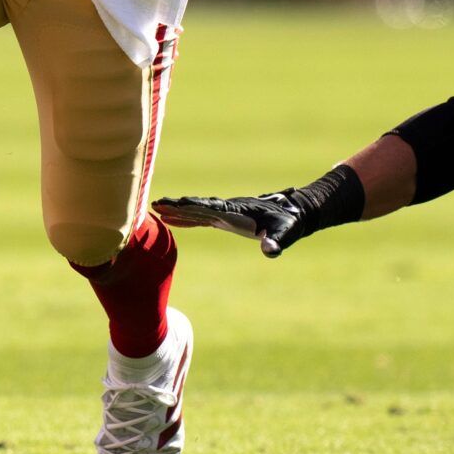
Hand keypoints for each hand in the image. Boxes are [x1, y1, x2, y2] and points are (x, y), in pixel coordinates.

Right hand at [153, 192, 305, 257]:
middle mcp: (229, 209)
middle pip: (198, 206)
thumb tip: (270, 250)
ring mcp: (227, 212)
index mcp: (237, 211)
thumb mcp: (285, 234)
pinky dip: (188, 217)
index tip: (174, 204)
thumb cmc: (291, 223)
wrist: (297, 212)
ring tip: (157, 209)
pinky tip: (174, 220)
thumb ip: (276, 242)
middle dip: (177, 206)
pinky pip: (203, 217)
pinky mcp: (228, 218)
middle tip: (155, 203)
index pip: (210, 208)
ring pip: (198, 210)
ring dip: (178, 210)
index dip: (192, 207)